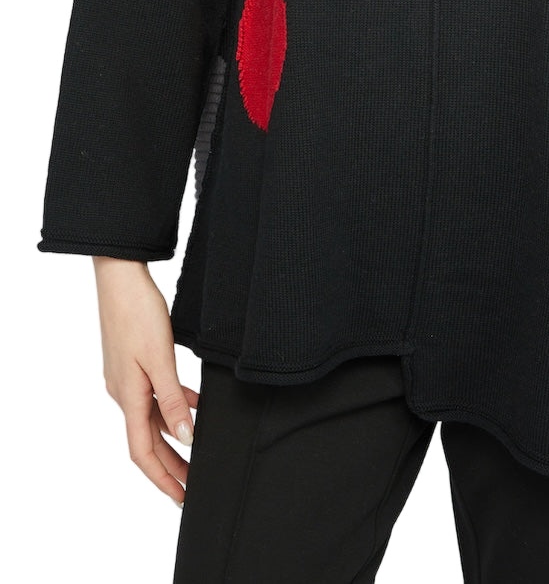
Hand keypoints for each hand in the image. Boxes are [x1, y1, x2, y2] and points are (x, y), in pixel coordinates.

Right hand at [93, 257, 199, 507]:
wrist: (121, 277)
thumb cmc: (138, 312)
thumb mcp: (160, 358)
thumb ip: (174, 399)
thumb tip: (185, 438)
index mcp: (128, 397)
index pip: (143, 453)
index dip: (162, 479)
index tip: (181, 498)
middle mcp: (124, 393)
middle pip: (149, 441)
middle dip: (172, 466)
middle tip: (194, 484)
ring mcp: (127, 379)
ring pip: (153, 418)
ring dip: (175, 436)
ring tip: (199, 450)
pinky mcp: (133, 363)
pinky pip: (155, 396)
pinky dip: (174, 405)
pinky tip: (195, 404)